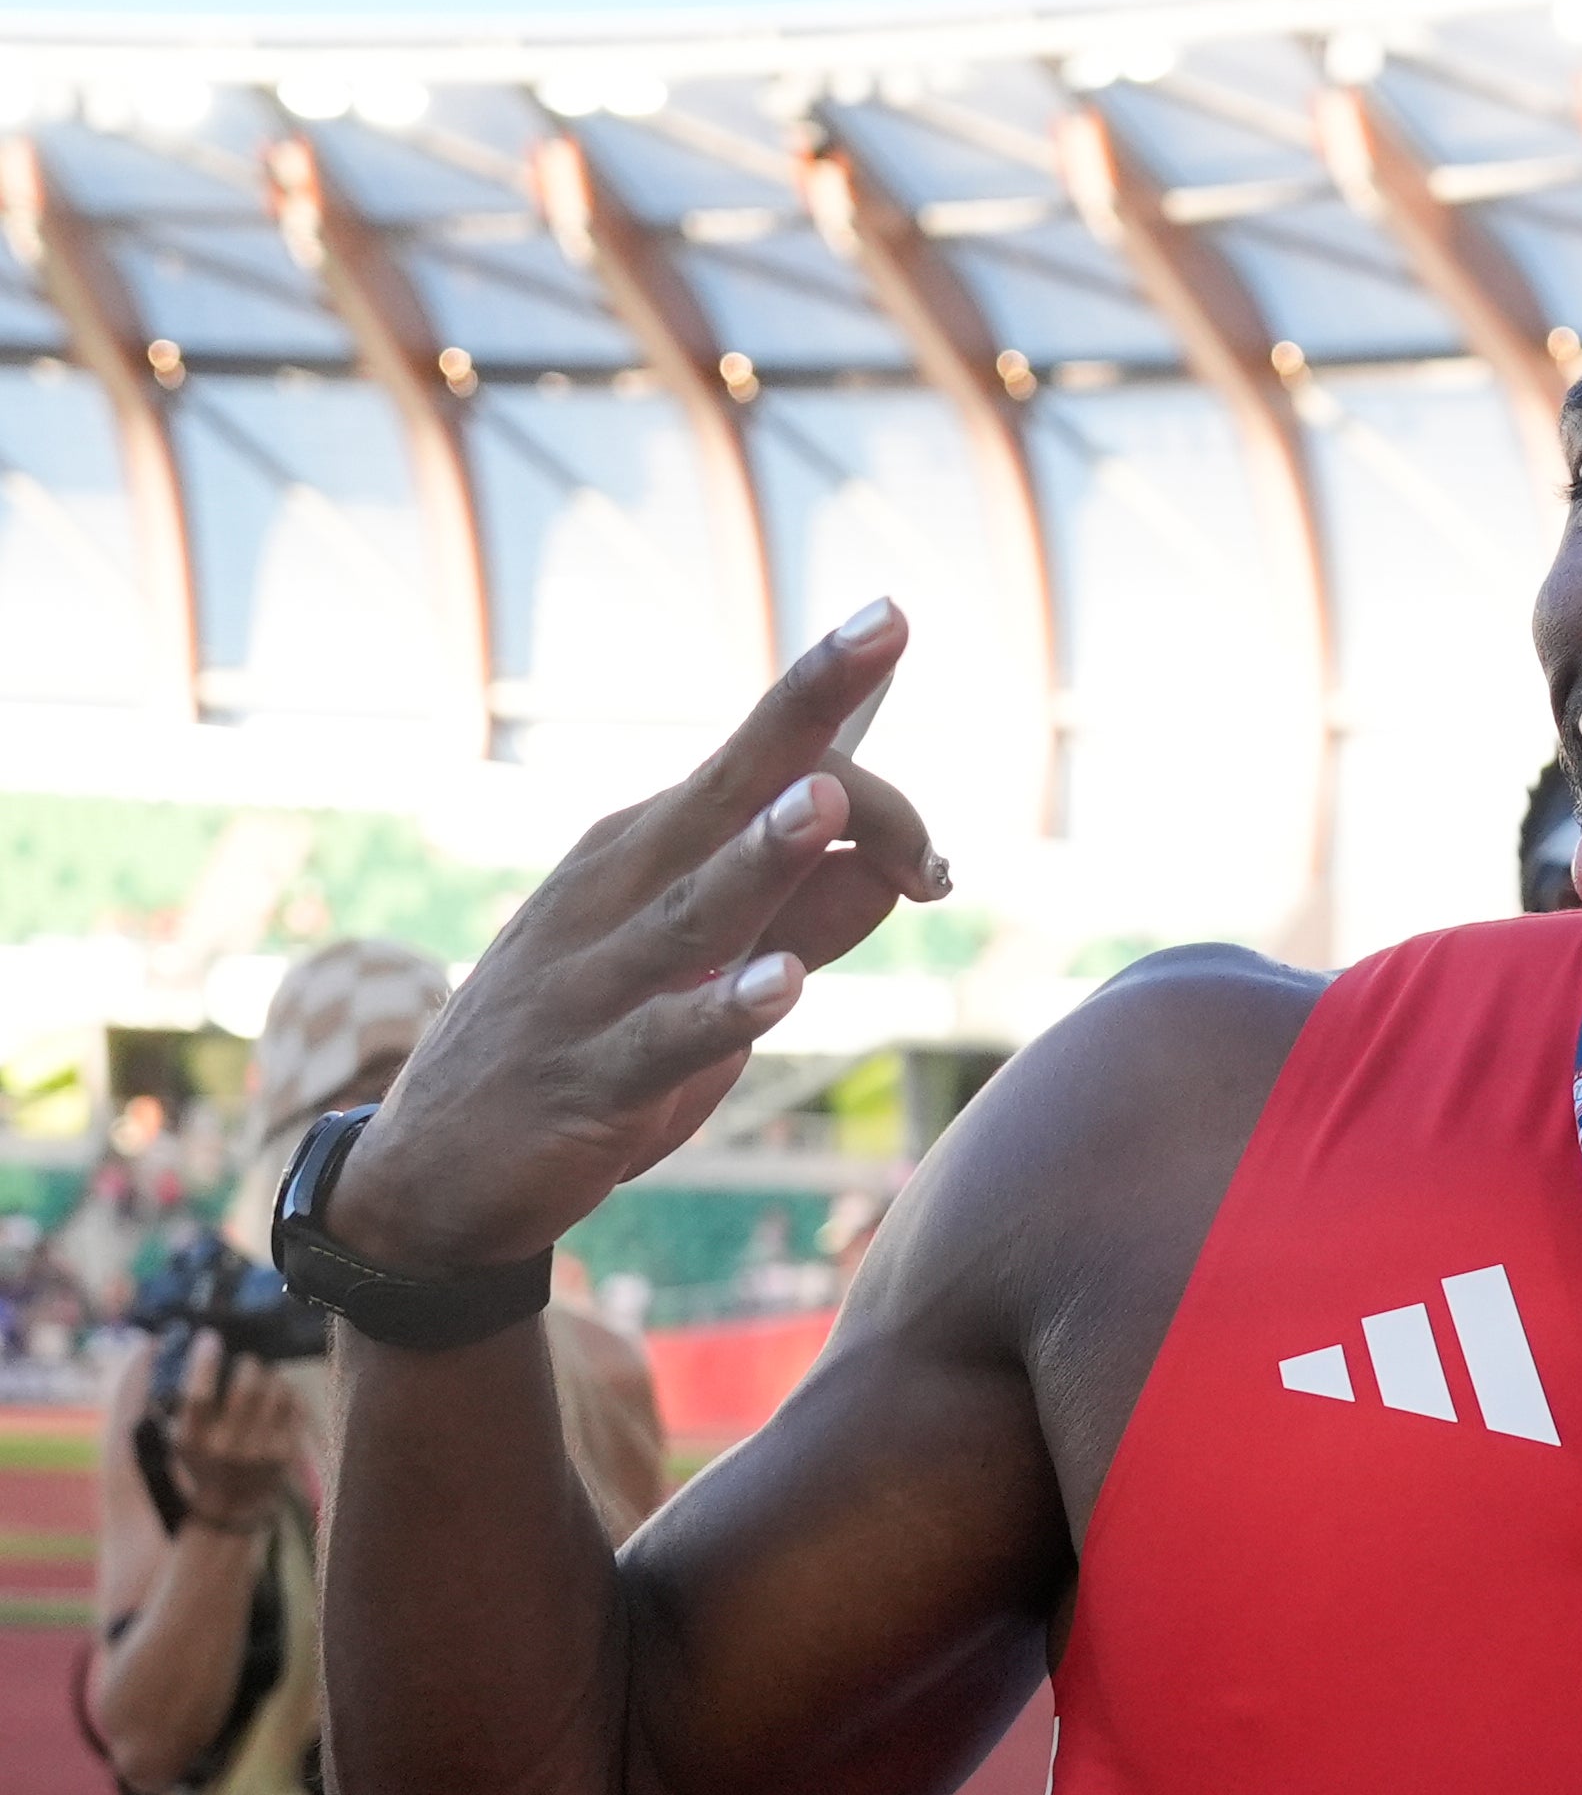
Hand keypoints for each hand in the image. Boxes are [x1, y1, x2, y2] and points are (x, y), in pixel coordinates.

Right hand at [159, 1333, 303, 1527]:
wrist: (230, 1508)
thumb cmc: (201, 1465)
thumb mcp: (178, 1441)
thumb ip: (181, 1406)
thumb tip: (180, 1356)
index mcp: (192, 1441)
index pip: (197, 1396)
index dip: (203, 1363)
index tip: (209, 1337)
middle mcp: (226, 1447)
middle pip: (244, 1389)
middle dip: (248, 1364)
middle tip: (247, 1360)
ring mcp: (259, 1451)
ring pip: (273, 1394)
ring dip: (271, 1375)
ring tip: (265, 1375)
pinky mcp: (284, 1453)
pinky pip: (293, 1407)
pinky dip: (287, 1391)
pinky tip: (280, 1390)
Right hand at [326, 604, 943, 1275]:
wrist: (434, 1173)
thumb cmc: (593, 1050)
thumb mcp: (708, 974)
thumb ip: (802, 921)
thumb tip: (899, 872)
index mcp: (649, 849)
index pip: (770, 774)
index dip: (874, 795)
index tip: (935, 863)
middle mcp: (620, 890)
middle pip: (729, 785)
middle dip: (808, 706)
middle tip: (883, 622)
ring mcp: (598, 980)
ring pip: (697, 905)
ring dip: (764, 854)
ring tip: (824, 803)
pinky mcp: (592, 1076)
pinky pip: (668, 1038)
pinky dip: (724, 1010)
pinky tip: (781, 985)